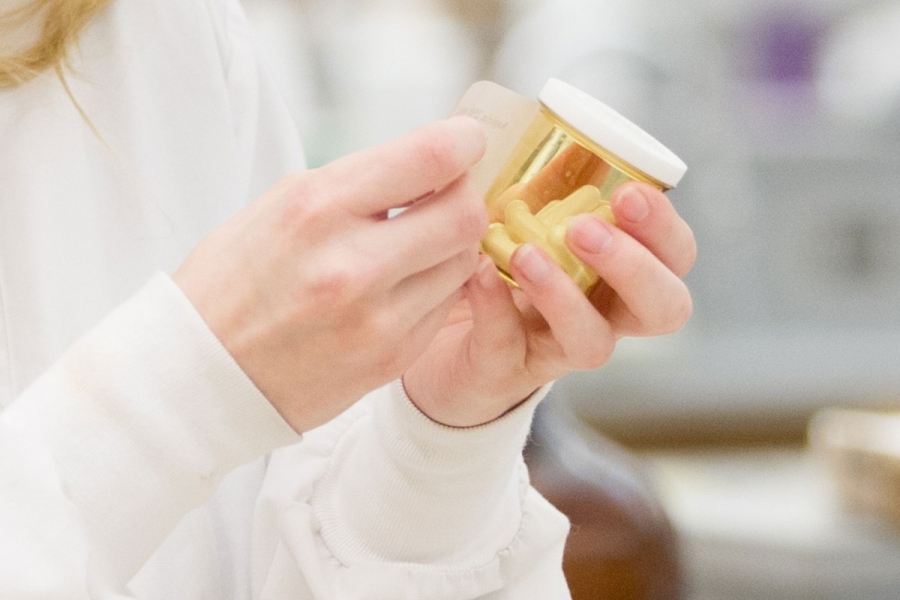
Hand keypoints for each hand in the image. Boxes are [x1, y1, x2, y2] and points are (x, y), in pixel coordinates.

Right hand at [173, 117, 487, 431]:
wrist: (203, 373)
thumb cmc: (235, 280)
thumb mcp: (281, 204)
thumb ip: (361, 181)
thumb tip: (433, 161)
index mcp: (317, 209)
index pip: (431, 157)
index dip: (464, 141)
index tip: (465, 140)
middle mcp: (352, 265)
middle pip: (465, 213)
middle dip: (464, 194)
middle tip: (446, 194)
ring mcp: (378, 319)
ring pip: (463, 261)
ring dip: (450, 243)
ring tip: (415, 243)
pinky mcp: (393, 357)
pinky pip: (444, 305)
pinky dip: (434, 285)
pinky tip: (400, 284)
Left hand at [402, 181, 695, 426]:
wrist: (434, 332)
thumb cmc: (495, 262)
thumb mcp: (522, 215)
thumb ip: (541, 182)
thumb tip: (538, 121)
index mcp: (620, 271)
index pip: (674, 255)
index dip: (664, 229)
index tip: (631, 193)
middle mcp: (604, 314)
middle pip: (663, 308)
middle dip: (635, 267)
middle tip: (586, 229)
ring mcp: (557, 349)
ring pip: (594, 342)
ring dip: (564, 294)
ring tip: (526, 254)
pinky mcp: (505, 371)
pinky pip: (509, 349)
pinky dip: (495, 310)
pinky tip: (478, 275)